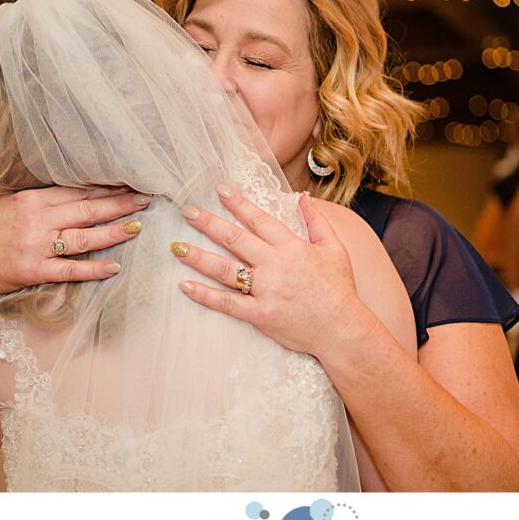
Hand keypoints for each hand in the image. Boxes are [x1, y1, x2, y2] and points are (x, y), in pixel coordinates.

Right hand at [0, 185, 150, 308]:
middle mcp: (36, 221)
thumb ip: (43, 200)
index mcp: (31, 201)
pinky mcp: (35, 271)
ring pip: (82, 237)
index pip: (76, 191)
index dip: (105, 188)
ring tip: (137, 227)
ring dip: (112, 232)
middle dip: (118, 204)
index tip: (128, 184)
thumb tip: (80, 192)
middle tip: (144, 200)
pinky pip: (70, 269)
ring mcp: (36, 246)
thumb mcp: (11, 206)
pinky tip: (113, 266)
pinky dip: (93, 268)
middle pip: (85, 210)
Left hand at [171, 184, 364, 357]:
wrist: (342, 329)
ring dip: (198, 256)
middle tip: (186, 211)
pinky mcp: (260, 315)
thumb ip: (317, 222)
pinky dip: (205, 295)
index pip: (259, 219)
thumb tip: (303, 198)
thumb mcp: (334, 249)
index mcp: (291, 247)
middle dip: (209, 223)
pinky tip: (185, 286)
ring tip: (176, 247)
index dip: (238, 203)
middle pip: (235, 239)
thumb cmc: (339, 289)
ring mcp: (266, 290)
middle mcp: (275, 265)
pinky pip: (227, 303)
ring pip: (225, 269)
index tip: (219, 190)